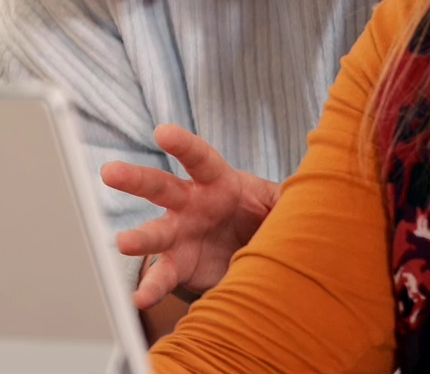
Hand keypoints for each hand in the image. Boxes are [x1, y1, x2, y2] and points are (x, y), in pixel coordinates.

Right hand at [101, 125, 280, 308]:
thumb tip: (321, 191)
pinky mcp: (178, 265)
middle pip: (159, 186)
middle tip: (109, 172)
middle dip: (134, 179)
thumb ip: (292, 197)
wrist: (248, 250)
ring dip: (137, 239)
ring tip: (121, 243)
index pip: (199, 158)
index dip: (182, 145)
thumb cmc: (262, 215)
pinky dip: (150, 288)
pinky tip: (138, 297)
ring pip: (153, 233)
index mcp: (217, 181)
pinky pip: (162, 276)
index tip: (162, 133)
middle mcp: (190, 203)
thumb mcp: (282, 203)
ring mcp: (179, 234)